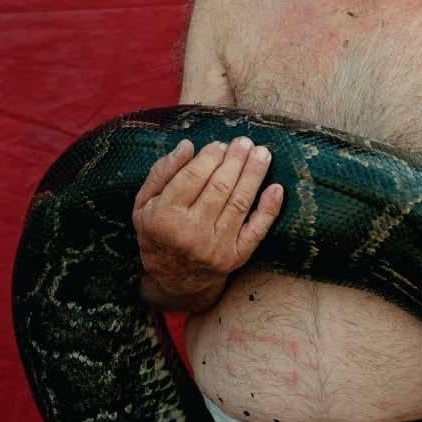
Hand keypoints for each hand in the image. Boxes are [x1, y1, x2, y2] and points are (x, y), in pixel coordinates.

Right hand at [132, 136, 284, 310]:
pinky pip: (256, 230)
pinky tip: (276, 188)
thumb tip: (187, 145)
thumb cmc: (159, 231)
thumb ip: (162, 172)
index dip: (210, 157)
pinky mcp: (236, 257)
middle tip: (245, 142)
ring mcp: (216, 247)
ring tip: (262, 154)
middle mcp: (190, 233)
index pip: (193, 178)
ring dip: (254, 175)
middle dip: (236, 161)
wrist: (175, 278)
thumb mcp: (145, 202)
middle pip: (220, 187)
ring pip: (239, 203)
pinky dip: (269, 209)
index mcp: (164, 216)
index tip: (220, 144)